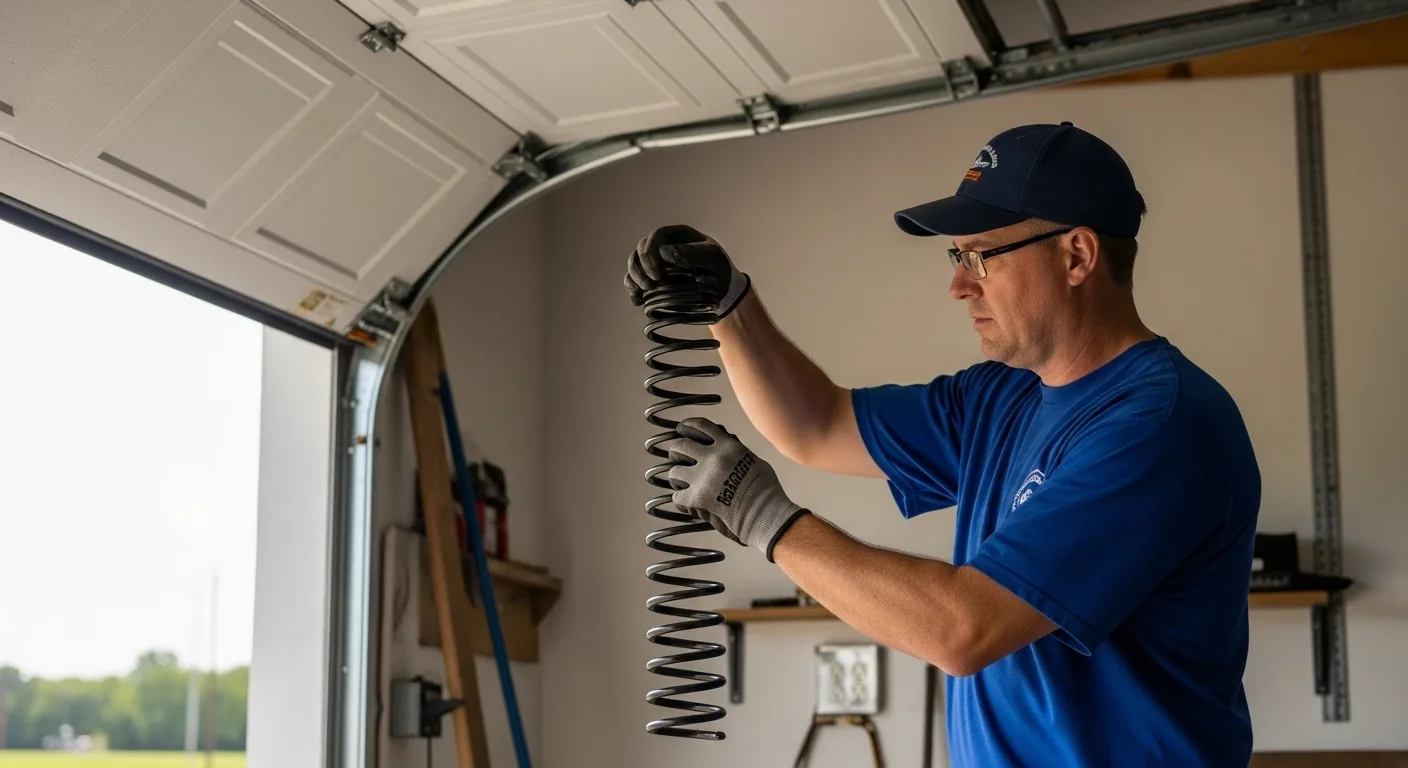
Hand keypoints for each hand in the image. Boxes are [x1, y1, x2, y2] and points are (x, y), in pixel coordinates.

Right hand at [624, 225, 749, 315]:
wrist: (724, 289)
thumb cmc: (720, 269)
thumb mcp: (713, 258)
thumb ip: (693, 253)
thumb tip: (664, 251)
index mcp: (678, 236)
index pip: (656, 237)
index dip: (650, 253)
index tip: (658, 274)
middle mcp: (664, 246)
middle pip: (641, 249)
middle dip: (641, 268)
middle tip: (652, 285)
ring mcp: (657, 262)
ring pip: (634, 263)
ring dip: (634, 277)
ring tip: (646, 291)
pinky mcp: (653, 278)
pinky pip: (634, 279)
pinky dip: (632, 289)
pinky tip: (637, 300)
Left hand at [667, 417, 809, 561]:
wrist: (765, 514)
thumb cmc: (765, 490)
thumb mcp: (754, 461)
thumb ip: (737, 451)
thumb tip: (728, 443)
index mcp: (727, 446)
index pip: (701, 426)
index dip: (688, 426)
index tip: (682, 429)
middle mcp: (712, 458)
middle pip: (681, 446)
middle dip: (677, 452)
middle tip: (678, 458)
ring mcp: (702, 479)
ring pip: (674, 471)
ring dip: (677, 477)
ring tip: (682, 482)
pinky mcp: (696, 499)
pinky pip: (677, 497)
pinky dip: (681, 500)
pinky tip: (688, 502)